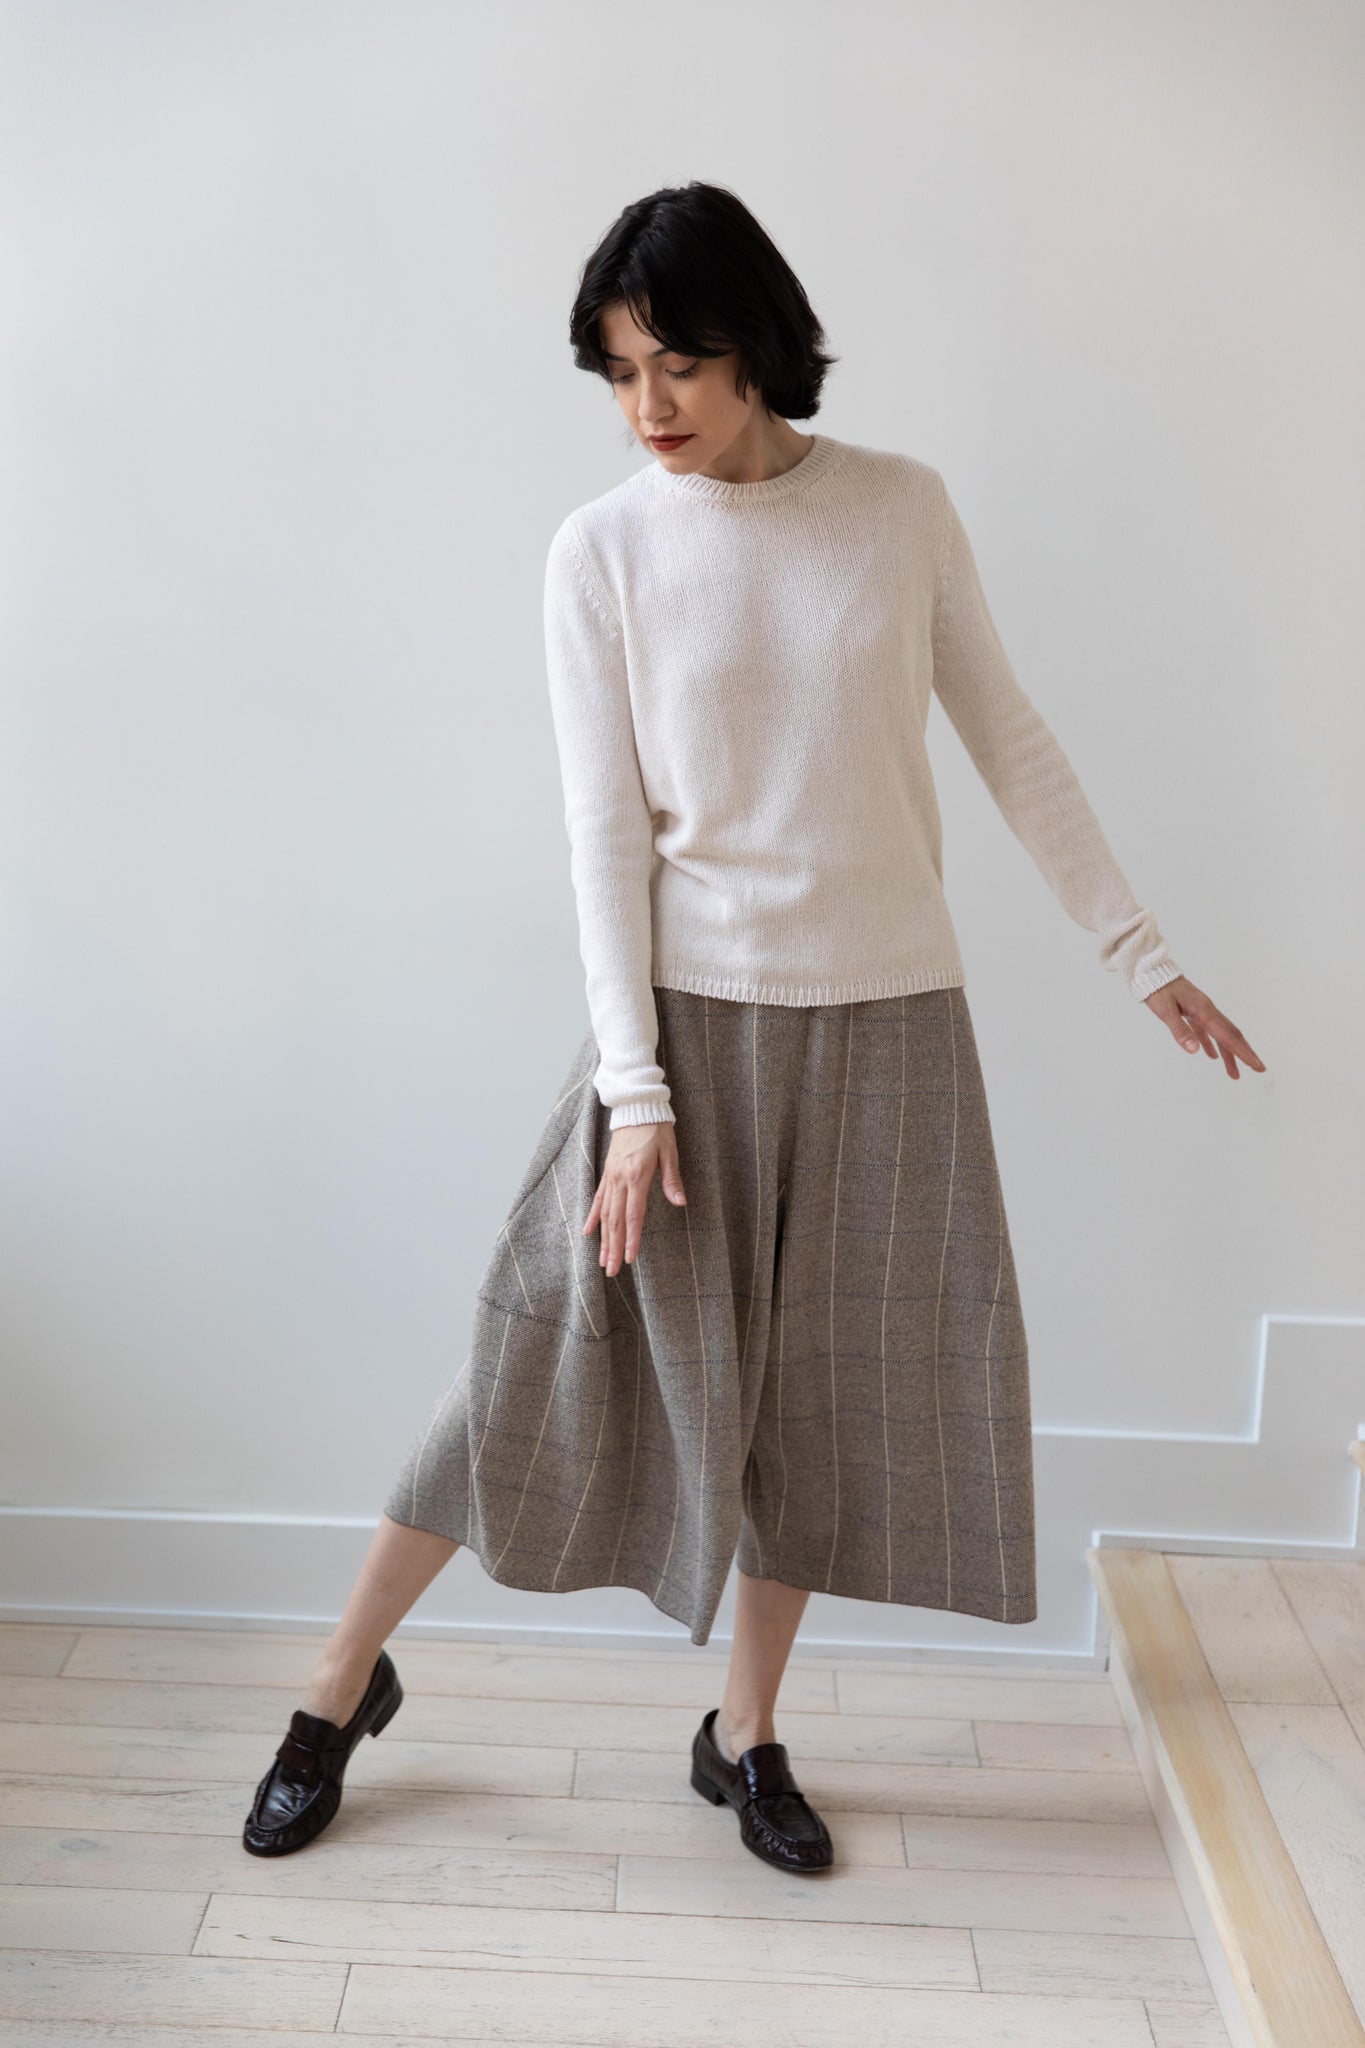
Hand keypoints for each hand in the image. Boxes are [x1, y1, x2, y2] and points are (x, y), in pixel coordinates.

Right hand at [582, 1119, 687, 1275]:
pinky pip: (598, 1198)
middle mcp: (620, 1179)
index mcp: (637, 1175)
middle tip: (612, 1271)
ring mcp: (611, 1176)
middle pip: (615, 1220)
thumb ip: (672, 1179)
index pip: (633, 1215)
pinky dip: (593, 1217)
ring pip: (605, 1214)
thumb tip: (680, 1203)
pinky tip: (588, 1233)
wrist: (637, 1107)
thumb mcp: (670, 1152)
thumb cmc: (657, 1129)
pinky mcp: (607, 1172)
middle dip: (613, 1248)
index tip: (630, 1259)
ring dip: (603, 1239)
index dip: (631, 1238)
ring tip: (602, 1261)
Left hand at [1143, 975, 1265, 1078]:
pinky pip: (1206, 1031)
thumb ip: (1181, 1031)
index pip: (1227, 1037)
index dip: (1243, 1053)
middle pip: (1231, 1035)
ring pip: (1221, 1035)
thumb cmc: (1158, 989)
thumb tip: (1195, 1051)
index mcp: (1204, 1011)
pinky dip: (1211, 1044)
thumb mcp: (1166, 1011)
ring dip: (1229, 1054)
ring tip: (1234, 1073)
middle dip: (1245, 1053)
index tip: (1256, 1065)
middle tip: (1258, 1068)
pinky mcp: (1192, 1012)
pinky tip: (1212, 1056)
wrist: (1151, 971)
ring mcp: (1201, 1011)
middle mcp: (1208, 1011)